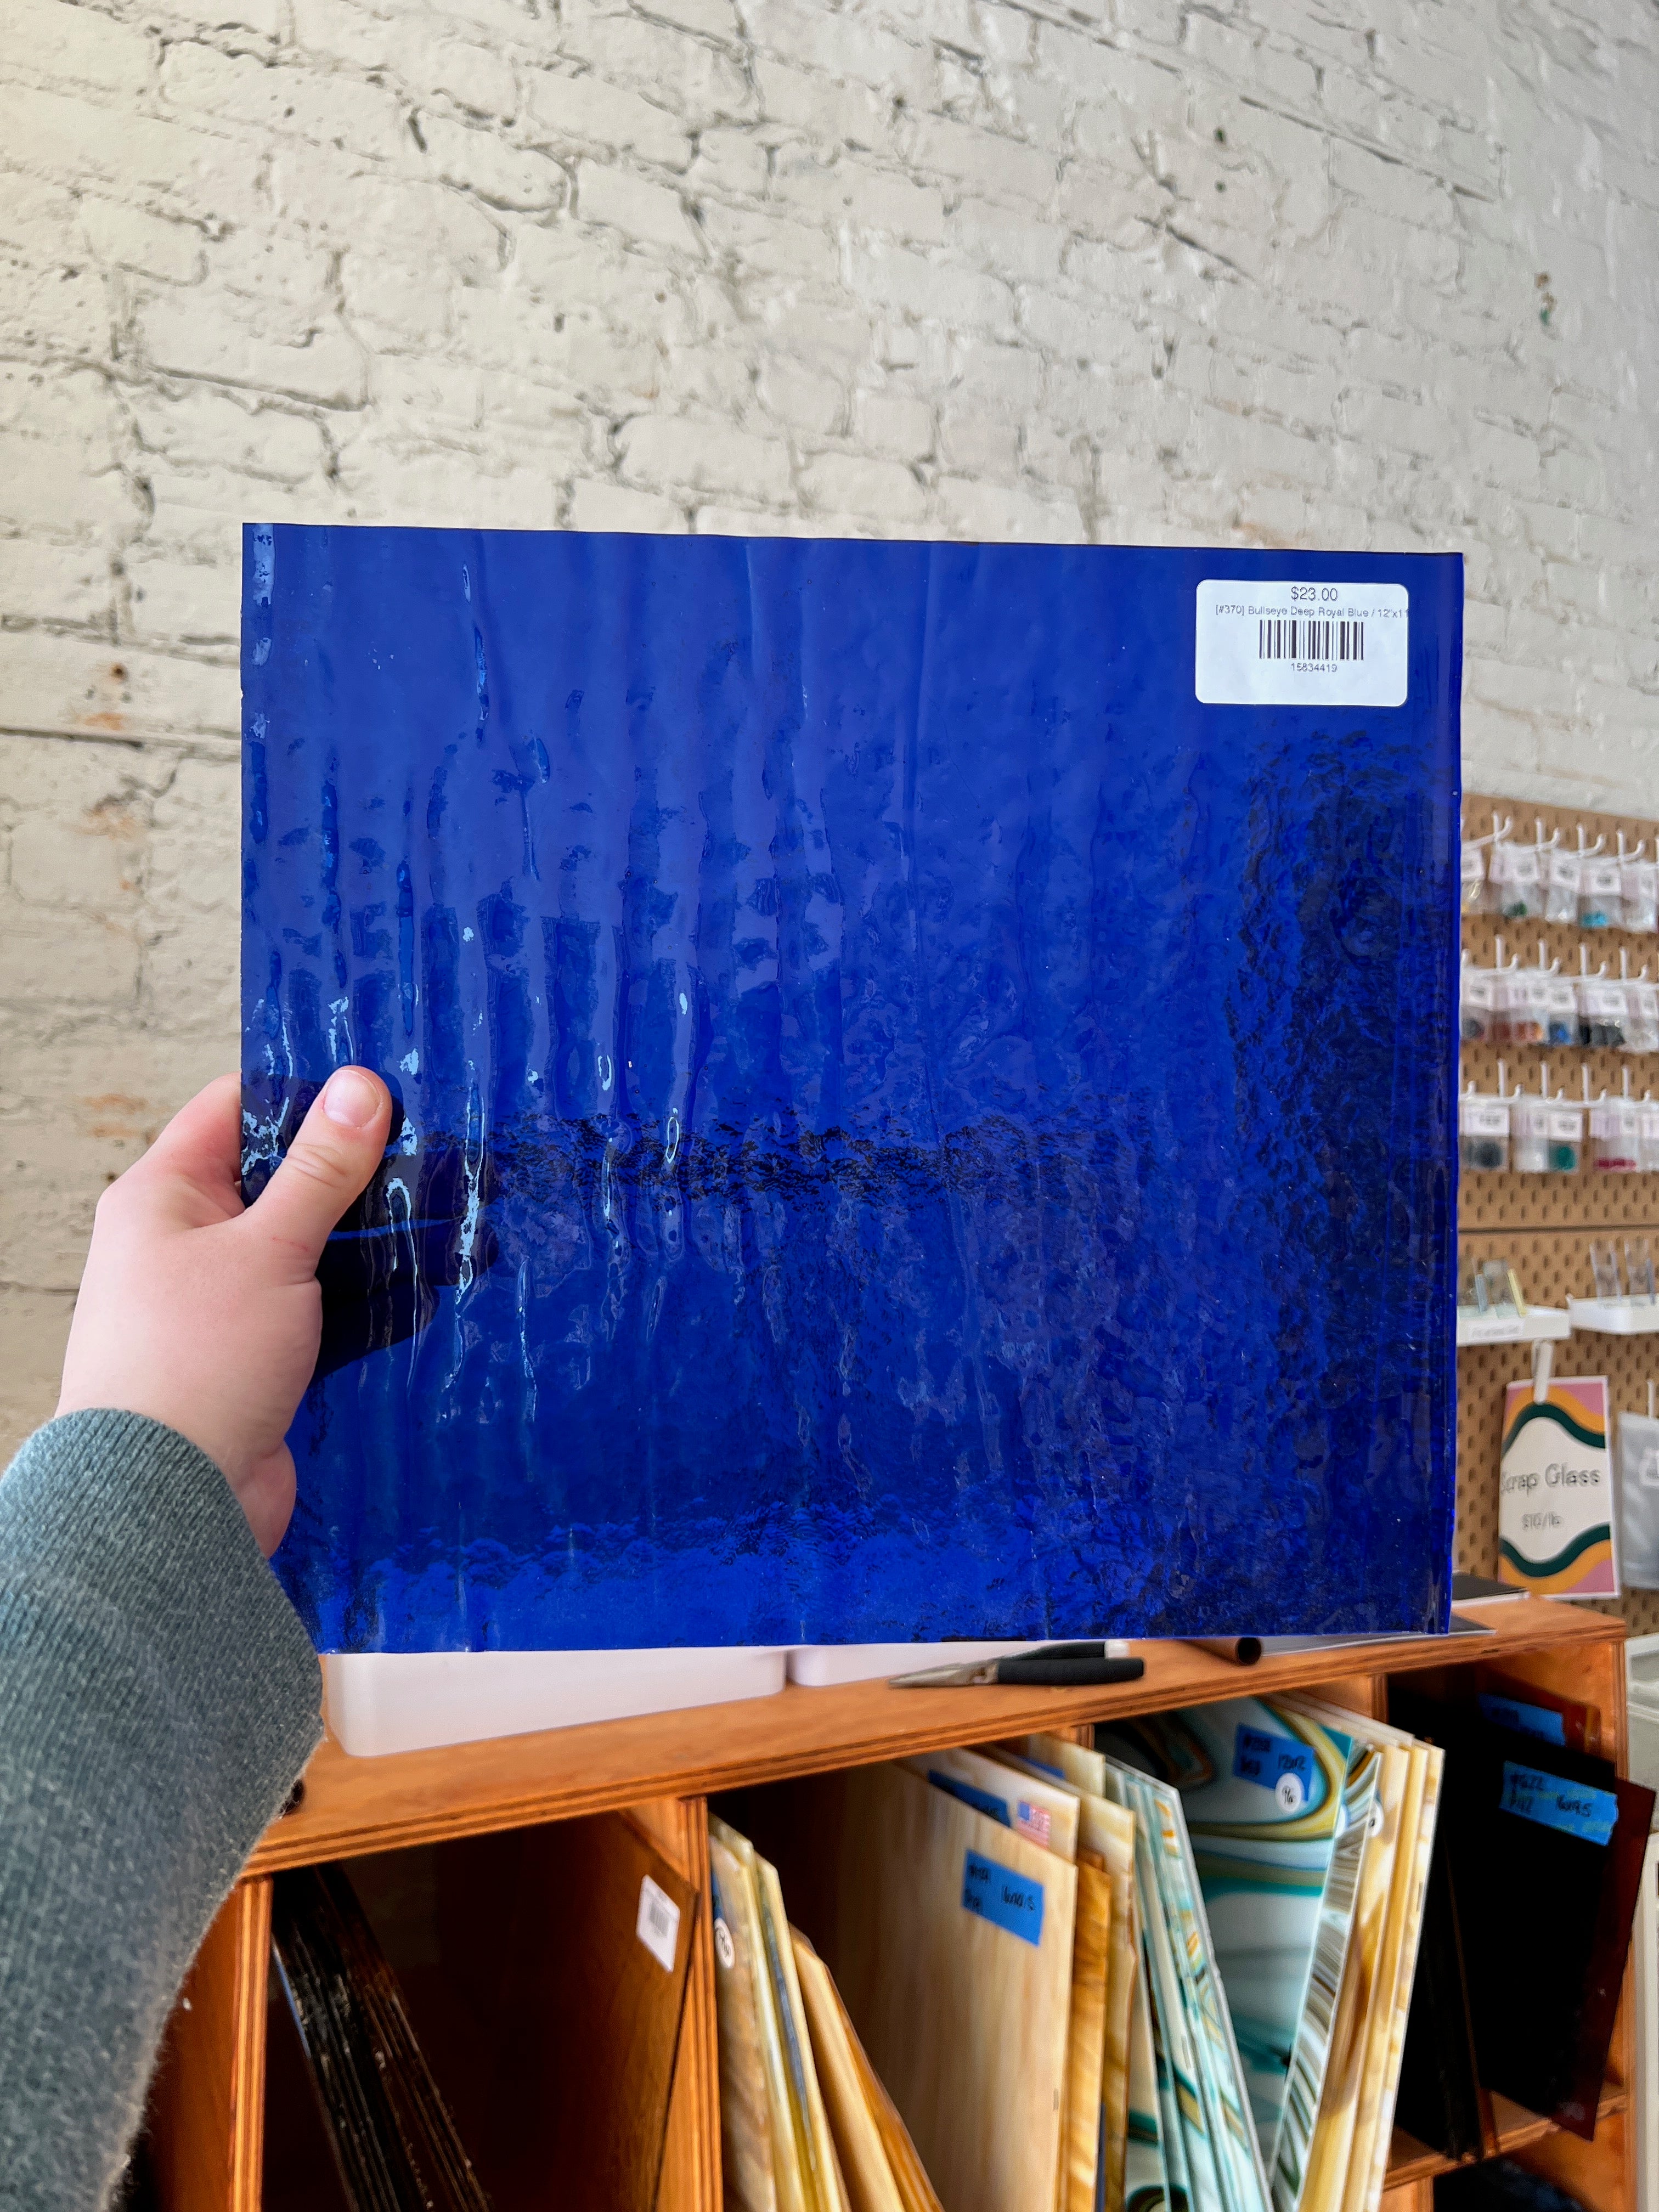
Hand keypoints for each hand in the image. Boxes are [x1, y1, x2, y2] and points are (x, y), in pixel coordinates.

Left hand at [56, 1068, 391, 1554]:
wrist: (169, 1505)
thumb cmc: (193, 1365)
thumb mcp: (268, 1249)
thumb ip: (319, 1171)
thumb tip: (360, 1088)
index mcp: (164, 1196)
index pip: (235, 1108)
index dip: (305, 1090)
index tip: (381, 1084)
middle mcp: (186, 1243)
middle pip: (281, 1179)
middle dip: (355, 1169)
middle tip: (435, 1147)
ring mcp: (224, 1304)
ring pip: (309, 1248)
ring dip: (369, 1239)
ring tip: (448, 1215)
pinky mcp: (259, 1359)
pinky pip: (320, 1311)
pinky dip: (365, 1300)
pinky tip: (425, 1289)